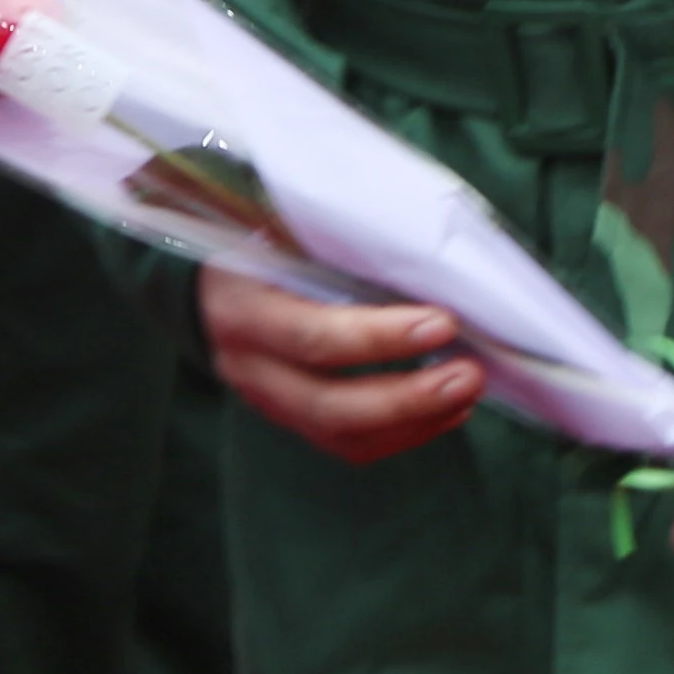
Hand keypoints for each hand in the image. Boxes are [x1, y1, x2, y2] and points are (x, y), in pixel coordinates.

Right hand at [200, 266, 480, 463]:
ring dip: (415, 422)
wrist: (204, 284)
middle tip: (469, 375)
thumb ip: (333, 241)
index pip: (313, 337)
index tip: (443, 323)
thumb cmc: (257, 241)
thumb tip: (422, 252)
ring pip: (344, 436)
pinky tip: (446, 411)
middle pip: (330, 406)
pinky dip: (405, 433)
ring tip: (467, 393)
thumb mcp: (278, 228)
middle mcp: (249, 367)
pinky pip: (350, 445)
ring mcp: (268, 401)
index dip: (381, 339)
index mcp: (243, 308)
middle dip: (409, 398)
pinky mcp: (291, 420)